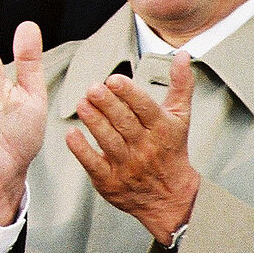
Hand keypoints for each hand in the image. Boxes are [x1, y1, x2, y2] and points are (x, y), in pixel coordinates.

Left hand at [66, 51, 200, 245]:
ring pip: (109, 141)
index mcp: (162, 129)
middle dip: (108, 104)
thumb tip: (183, 54)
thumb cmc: (171, 149)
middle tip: (92, 87)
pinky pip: (94, 165)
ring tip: (81, 103)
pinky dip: (82, 150)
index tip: (114, 79)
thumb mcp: (179, 117)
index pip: (146, 109)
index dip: (130, 94)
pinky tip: (71, 134)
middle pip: (125, 123)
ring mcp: (127, 165)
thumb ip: (180, 85)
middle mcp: (145, 147)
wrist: (172, 198)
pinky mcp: (110, 181)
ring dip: (94, 122)